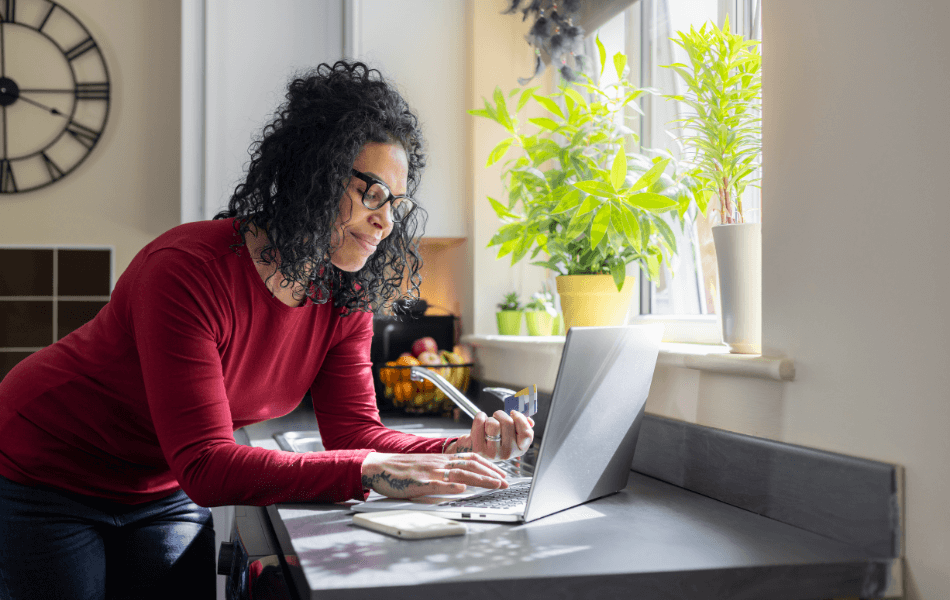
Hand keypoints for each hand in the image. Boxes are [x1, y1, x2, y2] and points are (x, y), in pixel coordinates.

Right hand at [360, 452, 507, 498]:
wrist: (380, 466)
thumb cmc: (402, 470)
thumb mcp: (427, 467)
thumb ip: (443, 473)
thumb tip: (462, 484)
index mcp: (442, 459)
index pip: (471, 459)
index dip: (489, 466)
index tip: (501, 474)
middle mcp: (439, 463)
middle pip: (471, 465)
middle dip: (491, 474)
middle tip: (506, 483)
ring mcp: (430, 472)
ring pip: (459, 473)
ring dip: (479, 479)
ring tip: (494, 485)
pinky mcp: (418, 482)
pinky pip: (437, 484)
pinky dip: (450, 486)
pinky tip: (462, 490)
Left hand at [448, 410, 534, 460]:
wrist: (474, 448)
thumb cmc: (494, 439)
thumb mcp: (511, 434)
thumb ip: (522, 426)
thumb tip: (529, 420)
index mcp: (519, 449)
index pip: (527, 434)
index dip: (520, 419)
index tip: (513, 414)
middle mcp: (507, 453)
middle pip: (508, 423)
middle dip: (501, 414)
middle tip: (497, 417)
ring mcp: (493, 453)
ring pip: (493, 423)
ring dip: (490, 418)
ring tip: (488, 424)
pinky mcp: (478, 449)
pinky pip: (480, 422)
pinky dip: (479, 417)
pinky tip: (480, 424)